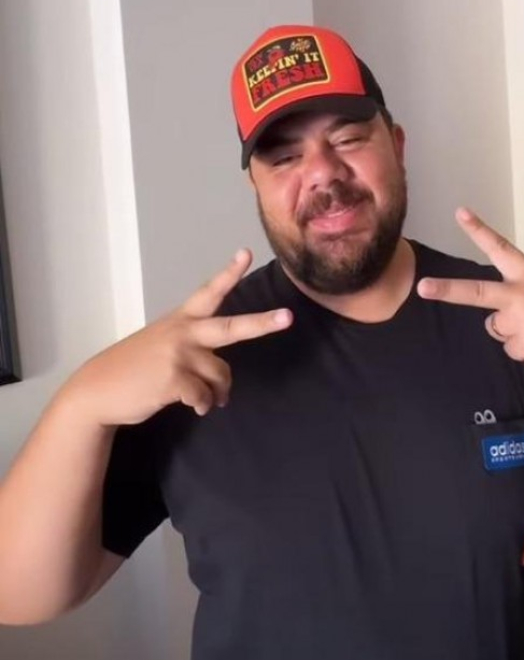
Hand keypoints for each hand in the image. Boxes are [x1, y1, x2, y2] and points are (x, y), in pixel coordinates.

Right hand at [61, 249, 292, 425]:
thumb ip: (194, 352)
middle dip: (262, 323)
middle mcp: (183, 333)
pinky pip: (204, 396)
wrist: (99, 389)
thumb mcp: (162, 345)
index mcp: (181, 320)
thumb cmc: (135, 367)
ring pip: (220, 374)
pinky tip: (196, 407)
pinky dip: (204, 404)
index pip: (209, 292)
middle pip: (230, 327)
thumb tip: (219, 381)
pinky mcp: (173, 380)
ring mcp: (179, 355)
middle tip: (287, 317)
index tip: (246, 253)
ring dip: (219, 392)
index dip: (229, 273)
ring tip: (210, 399)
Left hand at [416, 207, 523, 380]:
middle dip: (447, 291)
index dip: (479, 230)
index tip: (460, 213)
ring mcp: (521, 323)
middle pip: (476, 293)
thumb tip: (502, 323)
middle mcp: (522, 296)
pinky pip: (515, 351)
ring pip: (499, 330)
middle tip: (423, 287)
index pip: (502, 248)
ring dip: (517, 334)